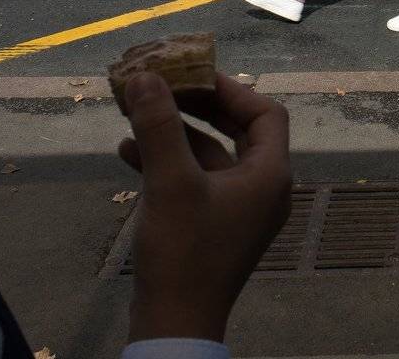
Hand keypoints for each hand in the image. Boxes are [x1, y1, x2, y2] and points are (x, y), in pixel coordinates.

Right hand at [119, 73, 291, 342]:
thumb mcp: (171, 182)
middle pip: (238, 130)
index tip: (192, 75)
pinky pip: (196, 181)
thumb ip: (160, 125)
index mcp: (270, 175)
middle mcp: (263, 189)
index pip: (265, 112)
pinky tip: (127, 151)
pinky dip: (167, 163)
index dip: (230, 89)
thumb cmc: (184, 252)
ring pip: (210, 155)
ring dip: (174, 133)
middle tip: (164, 86)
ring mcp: (240, 210)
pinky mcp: (214, 226)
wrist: (175, 324)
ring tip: (135, 113)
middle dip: (198, 107)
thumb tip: (145, 76)